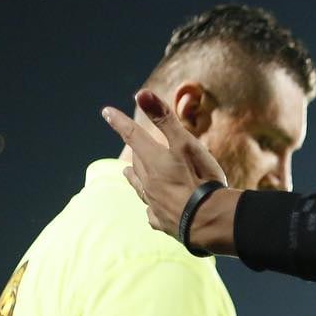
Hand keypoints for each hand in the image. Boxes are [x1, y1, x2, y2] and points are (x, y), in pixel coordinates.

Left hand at [102, 90, 232, 247]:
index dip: (120, 122)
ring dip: (134, 178)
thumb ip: (164, 119)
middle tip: (133, 143)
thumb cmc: (200, 179)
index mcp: (153, 160)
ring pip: (139, 187)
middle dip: (134, 151)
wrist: (209, 221)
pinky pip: (151, 212)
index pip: (132, 135)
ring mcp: (154, 203)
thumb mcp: (185, 144)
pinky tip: (151, 209)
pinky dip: (150, 206)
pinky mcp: (163, 221)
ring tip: (128, 173)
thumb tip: (141, 93)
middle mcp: (148, 181)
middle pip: (137, 162)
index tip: (106, 112)